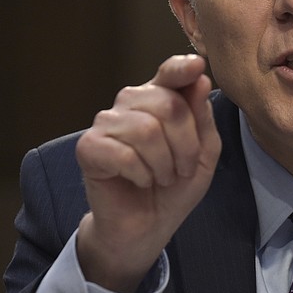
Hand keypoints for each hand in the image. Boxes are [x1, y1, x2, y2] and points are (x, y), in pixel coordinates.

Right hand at [74, 54, 220, 292]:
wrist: (146, 226)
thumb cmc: (175, 185)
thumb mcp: (204, 153)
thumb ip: (202, 117)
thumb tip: (199, 78)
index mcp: (160, 98)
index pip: (170, 72)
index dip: (182, 67)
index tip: (197, 66)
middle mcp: (131, 103)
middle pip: (168, 105)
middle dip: (185, 145)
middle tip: (182, 169)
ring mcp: (107, 122)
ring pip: (147, 130)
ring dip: (164, 164)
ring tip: (162, 177)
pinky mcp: (88, 147)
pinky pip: (124, 154)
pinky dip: (142, 174)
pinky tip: (141, 181)